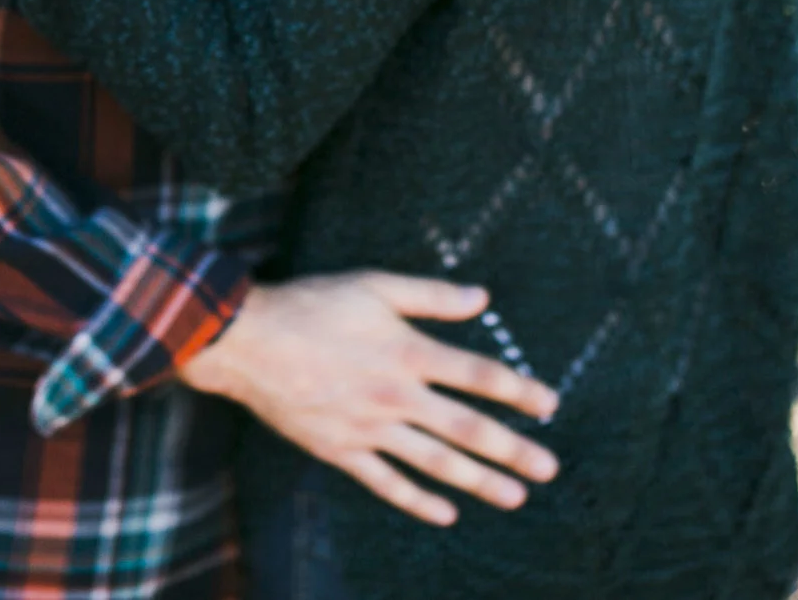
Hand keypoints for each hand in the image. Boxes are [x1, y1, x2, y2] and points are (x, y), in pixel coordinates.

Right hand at [177, 273, 559, 526]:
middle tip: (549, 469)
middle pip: (466, 428)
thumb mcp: (374, 284)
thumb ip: (431, 294)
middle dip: (512, 450)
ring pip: (434, 461)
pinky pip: (386, 482)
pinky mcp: (341, 449)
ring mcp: (369, 428)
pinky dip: (417, 500)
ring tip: (515, 497)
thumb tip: (483, 297)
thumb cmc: (311, 305)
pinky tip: (445, 513)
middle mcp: (396, 395)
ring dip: (478, 481)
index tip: (549, 405)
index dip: (518, 390)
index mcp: (408, 352)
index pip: (478, 374)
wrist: (247, 341)